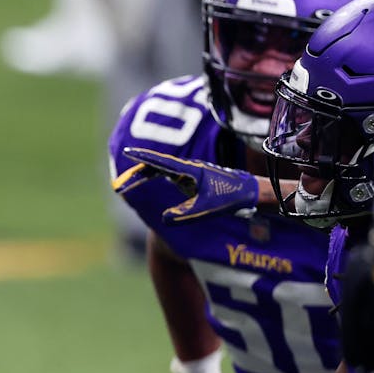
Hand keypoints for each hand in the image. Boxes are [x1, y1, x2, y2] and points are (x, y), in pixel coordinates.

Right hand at [116, 147, 259, 221]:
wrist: (251, 194)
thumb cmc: (231, 198)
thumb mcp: (209, 208)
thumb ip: (187, 214)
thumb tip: (165, 220)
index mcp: (191, 170)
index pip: (162, 162)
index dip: (143, 158)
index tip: (128, 152)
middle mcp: (189, 168)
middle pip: (158, 165)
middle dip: (139, 170)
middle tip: (122, 179)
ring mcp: (191, 173)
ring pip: (163, 169)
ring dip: (147, 173)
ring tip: (131, 180)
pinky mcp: (194, 179)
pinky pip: (170, 175)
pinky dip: (157, 176)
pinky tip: (151, 178)